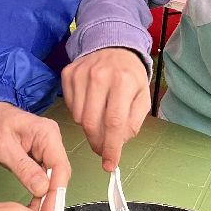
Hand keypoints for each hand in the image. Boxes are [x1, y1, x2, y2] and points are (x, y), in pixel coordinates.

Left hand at [0, 101, 71, 198]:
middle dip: (53, 198)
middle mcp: (52, 141)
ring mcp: (47, 149)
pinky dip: (40, 192)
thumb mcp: (3, 147)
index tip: (50, 210)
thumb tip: (43, 188)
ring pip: (53, 178)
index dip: (57, 191)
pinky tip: (35, 206)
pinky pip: (44, 177)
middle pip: (59, 174)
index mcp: (47, 134)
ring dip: (47, 198)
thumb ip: (23, 167)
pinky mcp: (40, 157)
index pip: (60, 166)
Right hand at [61, 47, 149, 171]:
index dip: (111, 147)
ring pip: (78, 117)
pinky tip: (90, 105)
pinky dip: (79, 113)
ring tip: (99, 119)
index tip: (110, 164)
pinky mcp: (68, 73)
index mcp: (124, 81)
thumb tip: (118, 143)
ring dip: (89, 128)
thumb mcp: (142, 97)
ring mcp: (81, 73)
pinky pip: (70, 106)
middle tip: (102, 150)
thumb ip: (134, 122)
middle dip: (97, 143)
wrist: (113, 46)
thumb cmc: (130, 76)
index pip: (114, 122)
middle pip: (92, 123)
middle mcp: (100, 75)